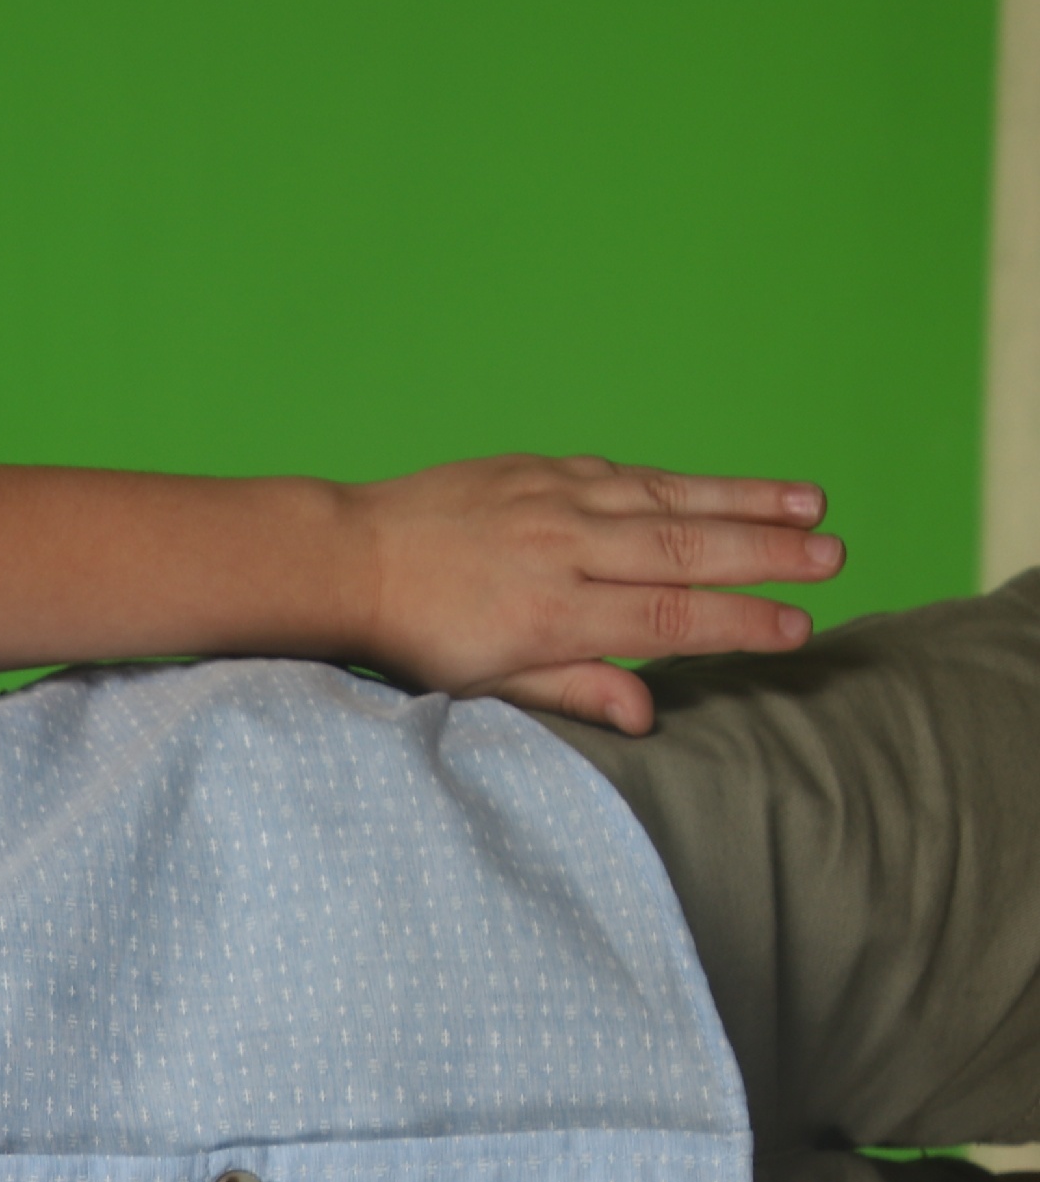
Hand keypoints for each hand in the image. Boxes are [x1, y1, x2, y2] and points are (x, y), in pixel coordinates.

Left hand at [349, 456, 842, 732]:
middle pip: (682, 551)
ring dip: (745, 500)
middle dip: (765, 554)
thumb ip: (571, 689)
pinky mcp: (541, 468)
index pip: (664, 619)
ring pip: (667, 499)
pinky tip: (728, 489)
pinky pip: (627, 475)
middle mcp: (560, 549)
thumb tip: (648, 712)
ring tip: (812, 505)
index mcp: (548, 613)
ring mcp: (554, 499)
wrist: (346, 556)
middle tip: (835, 557)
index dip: (736, 624)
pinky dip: (682, 482)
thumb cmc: (416, 634)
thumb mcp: (485, 681)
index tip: (796, 628)